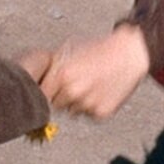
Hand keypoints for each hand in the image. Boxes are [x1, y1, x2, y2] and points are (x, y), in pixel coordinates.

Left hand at [30, 24, 152, 120]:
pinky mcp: (101, 113)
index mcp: (62, 75)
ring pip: (73, 111)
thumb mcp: (70, 50)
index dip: (47, 91)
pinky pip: (89, 114)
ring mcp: (87, 104)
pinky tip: (101, 91)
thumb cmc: (99, 49)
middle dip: (62, 97)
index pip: (42, 95)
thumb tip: (35, 78)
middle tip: (76, 84)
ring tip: (91, 85)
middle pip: (57, 105)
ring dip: (78, 103)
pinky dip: (93, 106)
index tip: (51, 90)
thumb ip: (52, 67)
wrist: (129, 53)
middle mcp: (72, 92)